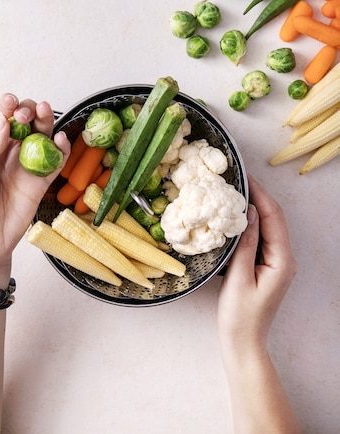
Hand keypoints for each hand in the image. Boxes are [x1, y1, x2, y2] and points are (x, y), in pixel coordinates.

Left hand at [0, 93, 69, 285]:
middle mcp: (7, 152)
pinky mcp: (40, 183)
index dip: (6, 106)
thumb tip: (3, 121)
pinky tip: (60, 141)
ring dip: (46, 122)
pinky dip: (61, 150)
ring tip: (48, 113)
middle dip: (28, 111)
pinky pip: (55, 162)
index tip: (11, 104)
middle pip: (24, 122)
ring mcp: (25, 166)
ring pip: (41, 136)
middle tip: (28, 115)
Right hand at [218, 175, 296, 354]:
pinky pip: (261, 237)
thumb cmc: (239, 316)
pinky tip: (235, 217)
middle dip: (258, 196)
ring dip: (254, 208)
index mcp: (282, 261)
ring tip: (235, 191)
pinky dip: (250, 223)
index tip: (245, 177)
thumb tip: (248, 212)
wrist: (243, 342)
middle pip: (274, 218)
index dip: (260, 194)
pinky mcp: (266, 266)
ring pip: (268, 226)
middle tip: (238, 178)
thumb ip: (245, 243)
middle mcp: (284, 259)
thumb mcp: (238, 277)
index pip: (273, 217)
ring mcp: (277, 262)